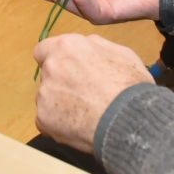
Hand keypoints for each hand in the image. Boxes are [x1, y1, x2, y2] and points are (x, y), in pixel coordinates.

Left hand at [33, 34, 153, 152]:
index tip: (67, 70)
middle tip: (82, 95)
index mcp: (66, 46)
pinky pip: (47, 121)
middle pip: (47, 74)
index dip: (55, 60)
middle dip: (60, 82)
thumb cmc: (130, 85)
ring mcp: (44, 93)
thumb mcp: (120, 53)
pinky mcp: (43, 118)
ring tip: (84, 115)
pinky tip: (79, 128)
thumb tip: (86, 46)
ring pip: (47, 98)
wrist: (128, 120)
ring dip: (59, 104)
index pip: (43, 50)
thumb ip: (95, 46)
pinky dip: (58, 125)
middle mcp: (51, 67)